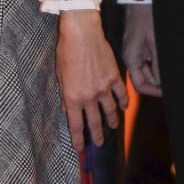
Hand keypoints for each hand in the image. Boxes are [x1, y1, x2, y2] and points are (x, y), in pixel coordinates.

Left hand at [56, 9, 127, 150]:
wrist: (82, 35)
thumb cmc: (66, 52)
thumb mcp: (59, 75)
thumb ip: (64, 94)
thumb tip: (67, 108)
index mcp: (73, 97)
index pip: (76, 124)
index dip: (78, 138)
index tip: (80, 148)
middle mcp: (89, 96)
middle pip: (95, 121)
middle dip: (96, 135)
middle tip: (98, 143)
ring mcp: (104, 88)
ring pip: (110, 110)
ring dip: (111, 121)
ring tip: (112, 127)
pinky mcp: (114, 78)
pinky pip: (121, 94)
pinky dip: (123, 103)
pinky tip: (124, 108)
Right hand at [123, 3, 161, 98]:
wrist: (138, 2)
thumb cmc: (145, 19)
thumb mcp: (155, 42)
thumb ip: (157, 63)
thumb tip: (161, 82)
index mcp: (131, 59)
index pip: (139, 85)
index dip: (153, 91)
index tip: (166, 92)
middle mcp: (130, 58)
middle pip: (143, 79)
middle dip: (157, 83)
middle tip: (171, 83)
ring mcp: (134, 53)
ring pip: (146, 71)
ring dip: (157, 74)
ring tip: (170, 72)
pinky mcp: (138, 47)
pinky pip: (146, 62)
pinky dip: (156, 65)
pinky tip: (164, 62)